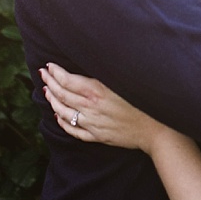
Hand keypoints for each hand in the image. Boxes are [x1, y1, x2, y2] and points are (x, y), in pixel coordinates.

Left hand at [40, 62, 171, 152]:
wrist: (157, 130)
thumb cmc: (146, 100)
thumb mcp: (125, 80)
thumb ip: (105, 73)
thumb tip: (90, 63)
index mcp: (97, 91)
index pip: (67, 80)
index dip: (55, 72)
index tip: (49, 65)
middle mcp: (90, 108)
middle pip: (61, 94)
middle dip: (49, 82)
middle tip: (42, 74)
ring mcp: (92, 124)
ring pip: (63, 112)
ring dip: (52, 100)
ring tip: (46, 91)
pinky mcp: (97, 136)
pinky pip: (73, 130)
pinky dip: (62, 122)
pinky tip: (58, 116)